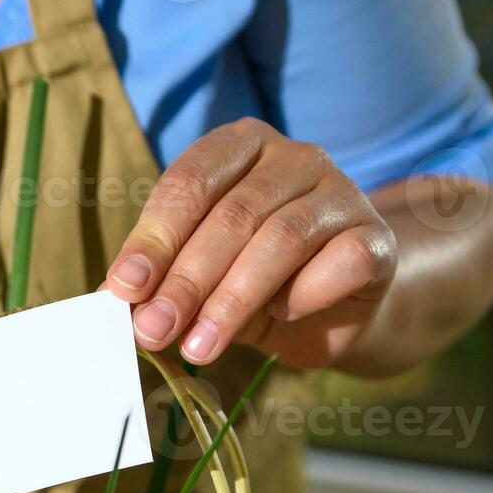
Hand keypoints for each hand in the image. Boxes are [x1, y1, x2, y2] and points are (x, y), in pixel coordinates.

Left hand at [102, 118, 396, 370]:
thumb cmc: (252, 283)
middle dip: (186, 279)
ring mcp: (342, 192)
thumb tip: (115, 298)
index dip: (154, 238)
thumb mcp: (198, 276)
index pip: (189, 182)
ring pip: (282, 239)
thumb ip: (162, 276)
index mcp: (240, 146)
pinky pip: (341, 262)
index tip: (123, 289)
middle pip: (233, 215)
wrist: (332, 312)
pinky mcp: (376, 237)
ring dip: (232, 300)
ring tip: (198, 346)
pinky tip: (282, 317)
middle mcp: (295, 157)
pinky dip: (304, 295)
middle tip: (154, 329)